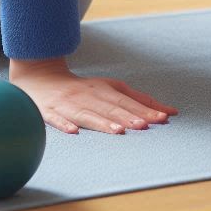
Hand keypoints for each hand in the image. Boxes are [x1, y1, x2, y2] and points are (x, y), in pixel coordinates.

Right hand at [9, 57, 178, 134]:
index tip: (163, 117)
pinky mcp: (50, 111)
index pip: (128, 101)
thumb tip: (169, 112)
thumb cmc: (84, 90)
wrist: (41, 80)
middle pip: (111, 107)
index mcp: (105, 89)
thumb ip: (139, 101)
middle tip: (145, 125)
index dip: (145, 110)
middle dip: (128, 116)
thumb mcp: (111, 90)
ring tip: (118, 131)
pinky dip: (65, 124)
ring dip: (103, 122)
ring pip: (87, 114)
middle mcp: (89, 95)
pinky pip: (57, 119)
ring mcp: (69, 104)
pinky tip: (73, 131)